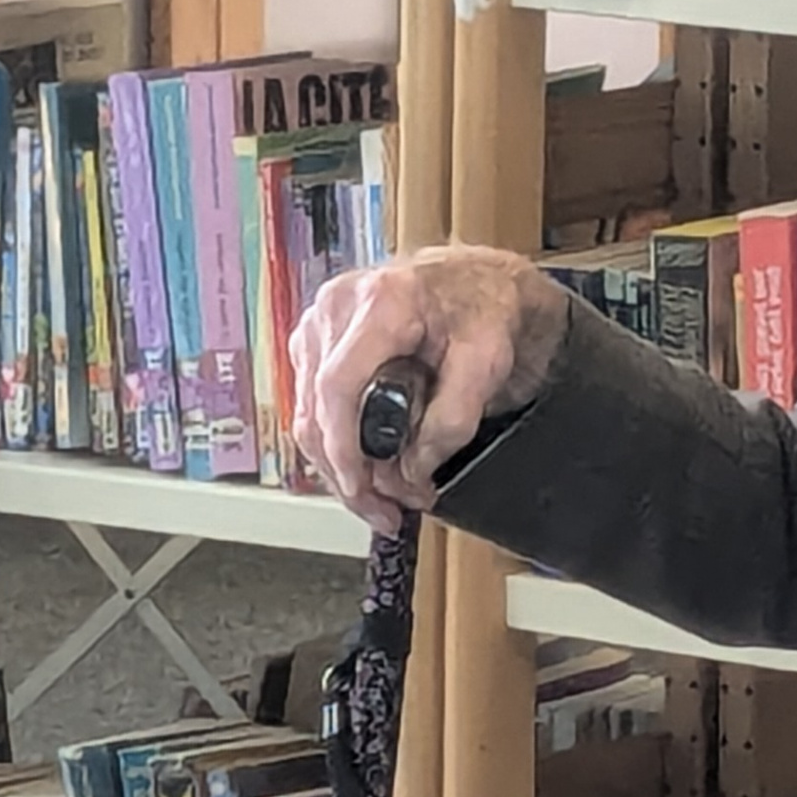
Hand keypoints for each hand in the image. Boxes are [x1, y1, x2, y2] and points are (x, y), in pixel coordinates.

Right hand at [289, 246, 576, 534]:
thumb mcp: (488, 362)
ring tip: (384, 500)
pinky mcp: (315, 343)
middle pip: (316, 410)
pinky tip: (368, 470)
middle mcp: (336, 309)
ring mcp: (319, 325)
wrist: (478, 283)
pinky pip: (313, 407)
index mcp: (379, 302)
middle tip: (387, 513)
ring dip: (341, 468)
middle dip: (348, 474)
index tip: (366, 491)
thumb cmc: (484, 310)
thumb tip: (412, 471)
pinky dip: (337, 445)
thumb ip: (452, 420)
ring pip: (308, 416)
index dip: (344, 450)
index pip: (337, 388)